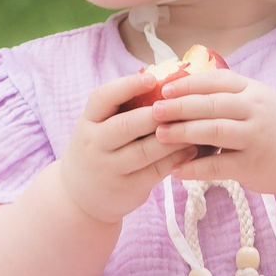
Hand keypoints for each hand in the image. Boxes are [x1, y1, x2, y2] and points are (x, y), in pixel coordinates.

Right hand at [60, 69, 197, 223]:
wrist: (79, 197)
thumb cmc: (99, 150)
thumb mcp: (98, 127)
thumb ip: (122, 108)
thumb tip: (165, 80)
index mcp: (88, 122)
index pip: (103, 98)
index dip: (127, 85)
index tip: (153, 78)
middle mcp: (94, 145)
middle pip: (127, 125)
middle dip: (156, 114)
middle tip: (182, 103)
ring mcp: (109, 169)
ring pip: (145, 151)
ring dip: (173, 137)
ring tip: (195, 126)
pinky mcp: (126, 188)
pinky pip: (155, 172)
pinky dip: (175, 159)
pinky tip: (192, 150)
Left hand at [151, 70, 275, 195]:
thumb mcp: (260, 100)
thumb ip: (230, 94)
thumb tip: (185, 87)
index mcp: (253, 91)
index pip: (217, 81)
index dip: (188, 84)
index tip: (164, 88)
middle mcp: (255, 111)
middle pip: (211, 104)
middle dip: (179, 107)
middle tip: (154, 110)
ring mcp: (255, 138)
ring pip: (214, 131)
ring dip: (183, 133)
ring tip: (159, 135)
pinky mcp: (253, 165)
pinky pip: (218, 166)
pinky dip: (195, 168)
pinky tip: (176, 171)